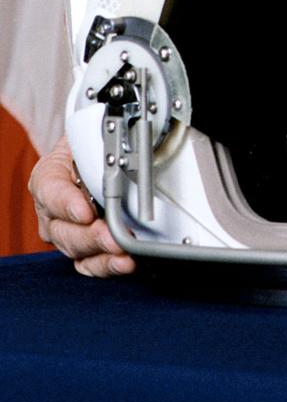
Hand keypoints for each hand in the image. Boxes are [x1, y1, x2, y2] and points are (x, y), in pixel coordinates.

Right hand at [29, 136, 132, 276]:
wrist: (94, 155)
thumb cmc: (92, 145)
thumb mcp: (91, 135)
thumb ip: (98, 144)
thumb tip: (122, 147)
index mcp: (47, 178)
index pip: (51, 192)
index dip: (68, 204)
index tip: (86, 212)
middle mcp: (50, 211)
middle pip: (63, 230)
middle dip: (91, 236)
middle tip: (113, 236)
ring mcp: (64, 233)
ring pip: (76, 250)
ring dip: (101, 253)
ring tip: (123, 253)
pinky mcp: (81, 249)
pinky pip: (88, 264)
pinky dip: (106, 265)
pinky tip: (124, 263)